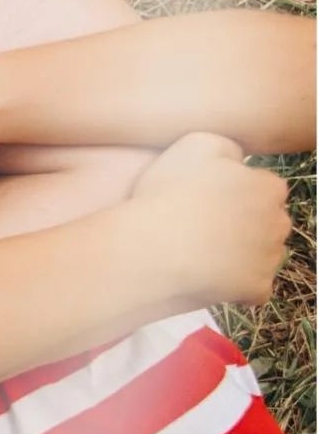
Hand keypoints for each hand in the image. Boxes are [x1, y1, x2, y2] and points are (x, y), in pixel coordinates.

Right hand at [129, 132, 291, 307]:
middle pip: (266, 222)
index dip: (233, 192)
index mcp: (269, 186)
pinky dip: (235, 286)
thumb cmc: (169, 195)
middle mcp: (279, 221)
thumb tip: (238, 161)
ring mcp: (271, 258)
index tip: (205, 199)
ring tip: (198, 251)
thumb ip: (227, 147)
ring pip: (261, 254)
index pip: (263, 188)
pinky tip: (207, 277)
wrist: (153, 249)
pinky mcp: (258, 288)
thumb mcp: (195, 144)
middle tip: (201, 225)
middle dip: (243, 224)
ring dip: (239, 254)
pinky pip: (253, 288)